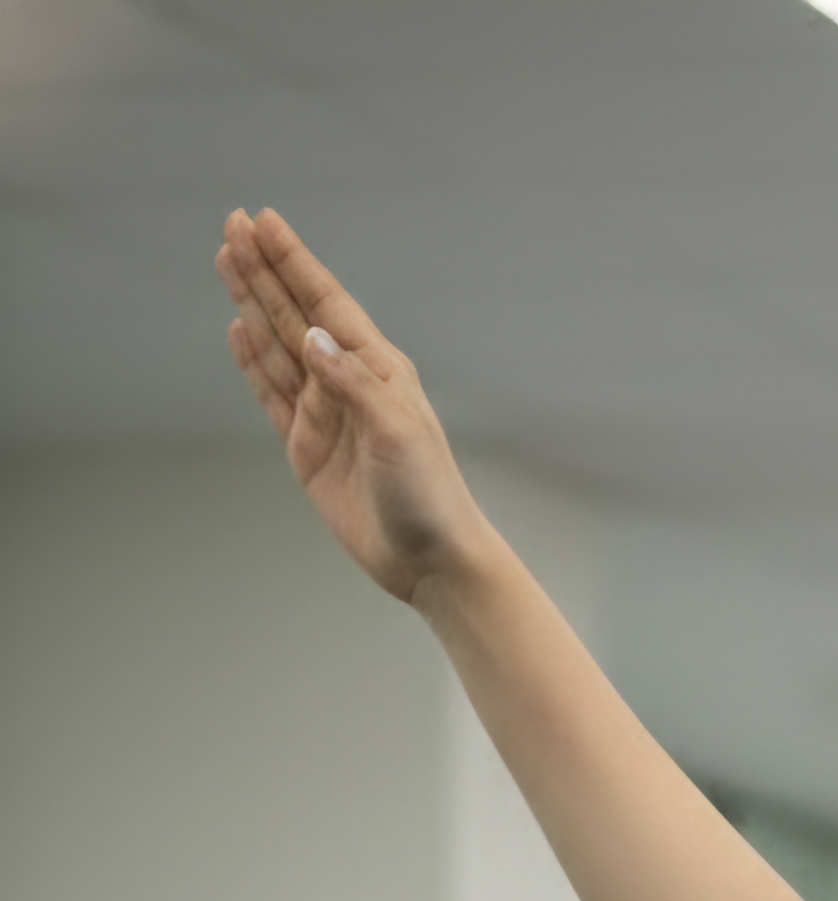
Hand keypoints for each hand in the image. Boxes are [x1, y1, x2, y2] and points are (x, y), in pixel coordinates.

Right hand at [215, 207, 488, 604]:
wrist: (429, 559)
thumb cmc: (428, 493)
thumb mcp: (396, 430)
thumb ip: (351, 381)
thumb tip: (310, 337)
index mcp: (377, 367)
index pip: (325, 301)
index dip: (293, 261)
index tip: (262, 221)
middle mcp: (347, 381)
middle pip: (294, 313)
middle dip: (263, 269)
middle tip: (232, 224)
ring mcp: (324, 413)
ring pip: (277, 345)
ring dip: (251, 303)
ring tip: (226, 260)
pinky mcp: (307, 448)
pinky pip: (272, 394)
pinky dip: (253, 361)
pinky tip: (238, 329)